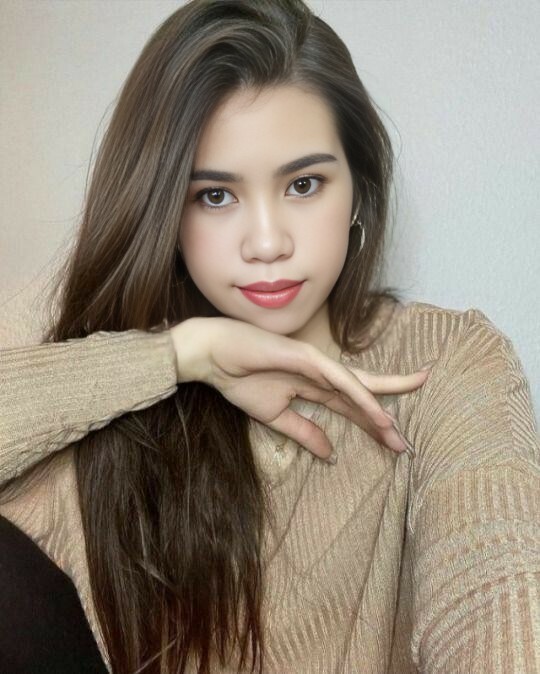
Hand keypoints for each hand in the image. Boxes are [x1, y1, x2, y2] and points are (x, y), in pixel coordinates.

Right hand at [170, 317, 427, 460]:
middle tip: (405, 445)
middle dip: (385, 418)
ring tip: (398, 436)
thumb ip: (305, 433)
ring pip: (358, 387)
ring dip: (379, 411)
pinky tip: (378, 414)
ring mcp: (317, 364)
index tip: (392, 446)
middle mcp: (322, 375)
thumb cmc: (240, 379)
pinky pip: (340, 380)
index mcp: (315, 387)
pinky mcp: (308, 357)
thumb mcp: (276, 417)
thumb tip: (330, 455)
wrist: (212, 357)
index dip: (371, 425)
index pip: (351, 407)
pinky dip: (361, 396)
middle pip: (363, 395)